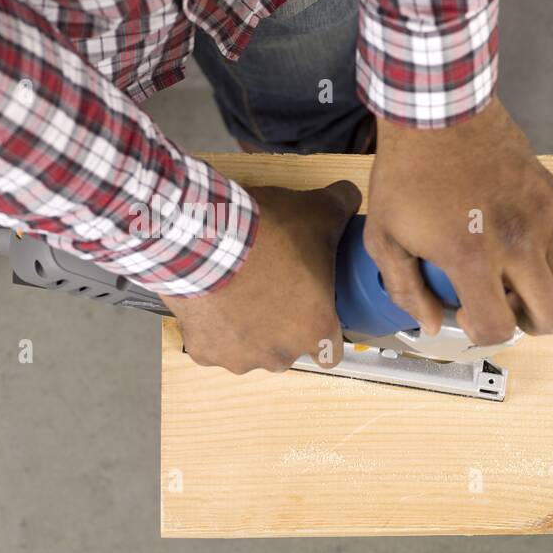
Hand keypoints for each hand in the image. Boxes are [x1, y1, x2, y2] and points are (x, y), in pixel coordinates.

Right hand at [162, 181, 360, 373]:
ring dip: (247, 330)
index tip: (313, 313)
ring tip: (239, 293)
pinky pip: (213, 345)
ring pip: (250, 351)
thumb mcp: (318, 211)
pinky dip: (213, 328)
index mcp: (315, 330)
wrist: (203, 236)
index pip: (331, 352)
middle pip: (287, 349)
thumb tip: (349, 196)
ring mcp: (240, 357)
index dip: (322, 331)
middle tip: (271, 292)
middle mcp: (280, 354)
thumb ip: (342, 205)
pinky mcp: (204, 350)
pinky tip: (212, 300)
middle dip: (281, 327)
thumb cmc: (266, 233)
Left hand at [364, 97, 552, 345]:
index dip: (484, 332)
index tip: (468, 314)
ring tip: (520, 279)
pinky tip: (523, 243)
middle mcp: (517, 244)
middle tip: (505, 307)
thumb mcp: (385, 234)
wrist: (439, 111)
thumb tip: (430, 323)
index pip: (499, 328)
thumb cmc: (408, 169)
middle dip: (530, 324)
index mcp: (472, 257)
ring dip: (548, 293)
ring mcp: (542, 219)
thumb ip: (405, 288)